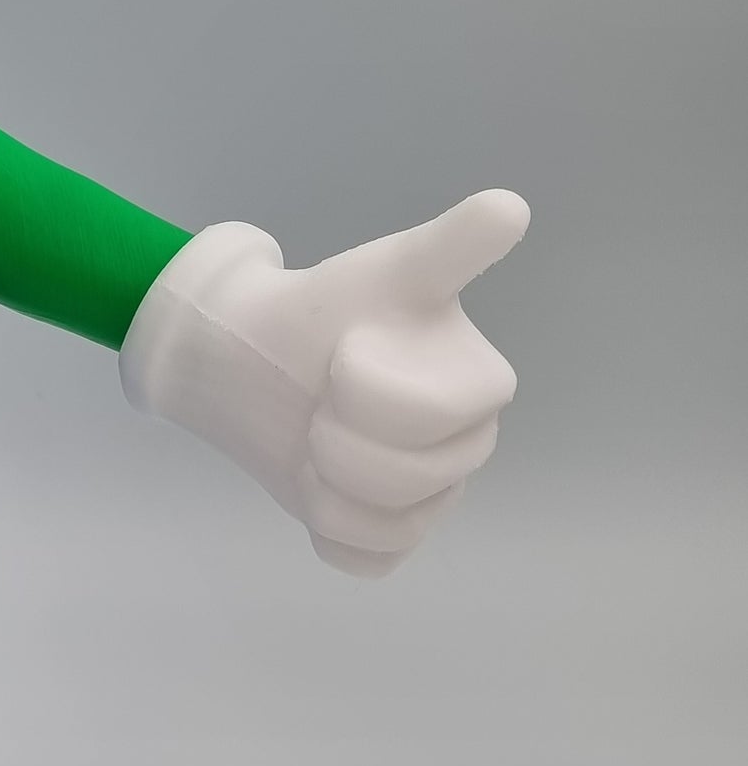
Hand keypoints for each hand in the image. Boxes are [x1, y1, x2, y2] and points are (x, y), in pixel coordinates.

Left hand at [119, 189, 527, 574]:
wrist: (256, 357)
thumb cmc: (329, 311)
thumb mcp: (388, 269)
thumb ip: (451, 246)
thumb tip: (510, 206)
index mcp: (481, 385)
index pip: (441, 415)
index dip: (376, 392)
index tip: (345, 356)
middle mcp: (467, 443)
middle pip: (414, 476)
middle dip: (343, 434)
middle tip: (320, 397)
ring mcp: (432, 495)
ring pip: (392, 521)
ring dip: (330, 480)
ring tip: (316, 434)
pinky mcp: (387, 533)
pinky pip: (369, 559)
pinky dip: (331, 529)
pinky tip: (317, 484)